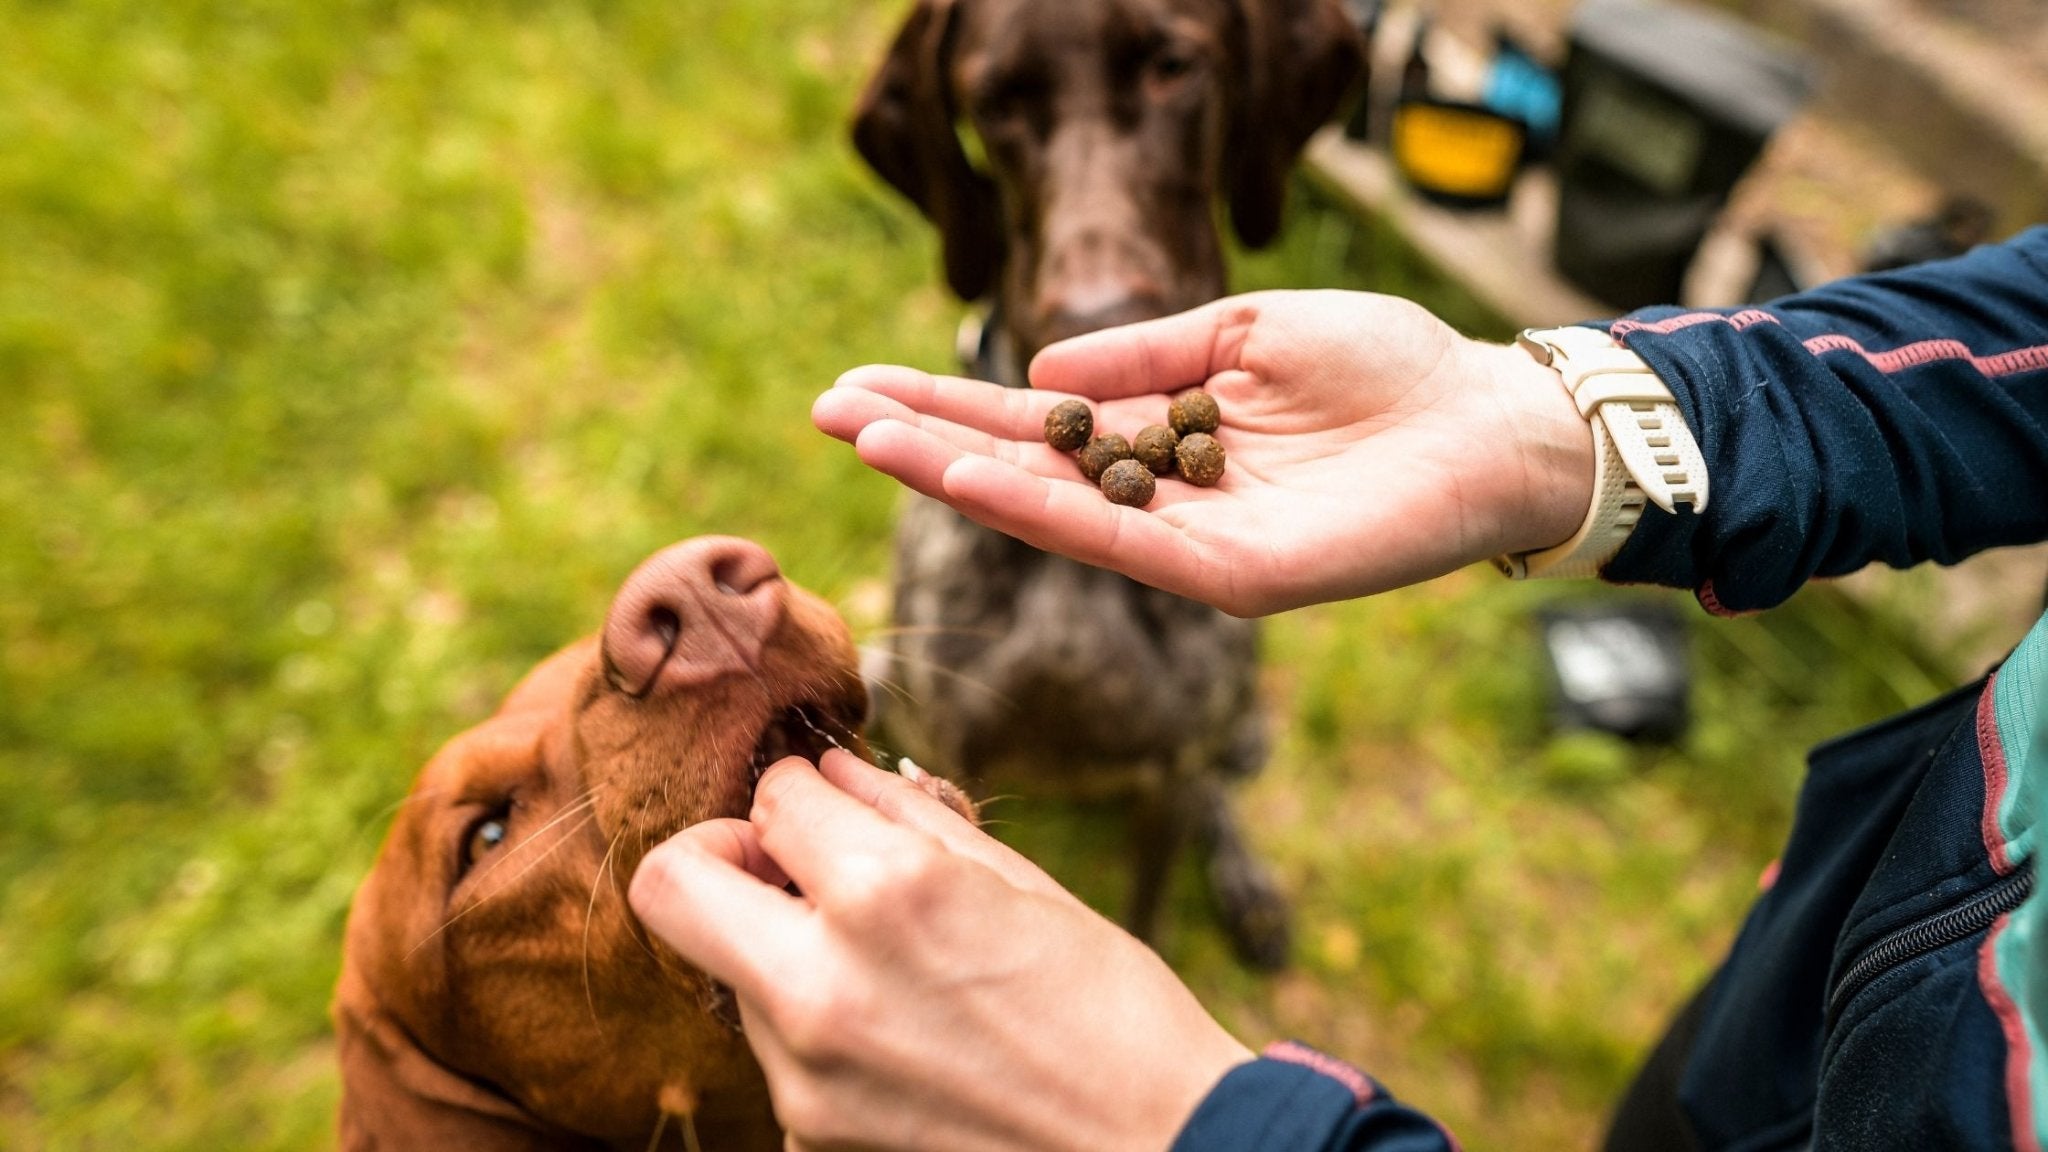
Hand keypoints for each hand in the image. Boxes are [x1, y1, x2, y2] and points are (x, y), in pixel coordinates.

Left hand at [629, 750, 1251, 1151]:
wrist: (1163, 1151)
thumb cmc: (1113, 1009)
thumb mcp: (1020, 882)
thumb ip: (906, 814)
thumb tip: (835, 771)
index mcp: (884, 894)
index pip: (771, 797)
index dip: (802, 784)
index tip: (828, 798)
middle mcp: (821, 986)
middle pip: (670, 884)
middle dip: (717, 850)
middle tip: (782, 860)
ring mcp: (803, 1077)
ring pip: (725, 971)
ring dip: (778, 945)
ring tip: (886, 964)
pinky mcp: (809, 1137)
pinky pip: (774, 1048)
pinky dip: (813, 1022)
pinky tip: (902, 1031)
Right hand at [812, 290, 1593, 615]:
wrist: (1489, 418)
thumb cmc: (1386, 365)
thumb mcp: (1247, 329)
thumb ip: (1142, 354)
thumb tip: (1035, 375)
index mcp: (1159, 437)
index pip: (1030, 427)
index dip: (944, 407)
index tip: (858, 386)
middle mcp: (1158, 499)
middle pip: (1018, 473)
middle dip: (922, 443)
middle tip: (824, 412)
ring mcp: (1188, 545)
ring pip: (1049, 513)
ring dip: (955, 476)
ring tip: (869, 440)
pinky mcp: (1230, 578)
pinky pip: (1118, 543)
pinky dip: (1039, 509)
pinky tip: (970, 476)